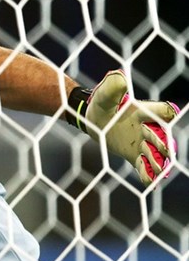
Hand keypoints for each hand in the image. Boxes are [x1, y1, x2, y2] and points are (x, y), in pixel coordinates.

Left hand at [86, 70, 179, 185]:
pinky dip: (148, 175)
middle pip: (161, 136)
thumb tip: (120, 77)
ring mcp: (141, 143)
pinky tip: (150, 183)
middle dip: (163, 144)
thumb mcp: (103, 95)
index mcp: (142, 111)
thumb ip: (112, 88)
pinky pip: (144, 166)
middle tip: (165, 151)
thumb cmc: (100, 104)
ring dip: (159, 162)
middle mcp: (146, 127)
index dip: (166, 113)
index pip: (161, 111)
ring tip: (160, 171)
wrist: (92, 119)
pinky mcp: (134, 155)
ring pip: (155, 154)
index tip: (169, 115)